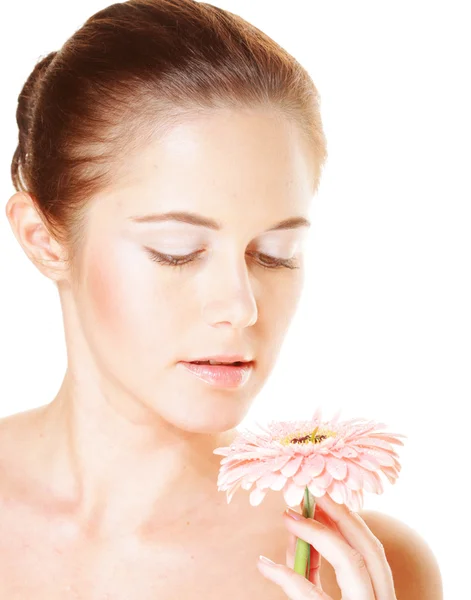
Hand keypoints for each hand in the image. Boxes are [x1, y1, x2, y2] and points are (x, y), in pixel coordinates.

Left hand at [257, 492, 396, 598]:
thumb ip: (313, 574)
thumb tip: (294, 538)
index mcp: (377, 598)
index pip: (372, 552)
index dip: (350, 521)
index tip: (323, 496)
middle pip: (370, 551)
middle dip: (342, 518)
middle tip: (312, 494)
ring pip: (355, 566)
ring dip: (320, 536)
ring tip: (289, 518)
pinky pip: (315, 596)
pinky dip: (289, 577)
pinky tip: (266, 566)